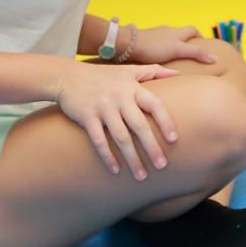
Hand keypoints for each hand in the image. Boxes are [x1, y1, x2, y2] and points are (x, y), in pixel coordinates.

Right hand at [55, 61, 180, 179]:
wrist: (67, 76)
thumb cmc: (102, 76)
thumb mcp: (129, 70)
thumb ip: (153, 71)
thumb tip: (178, 74)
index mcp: (132, 88)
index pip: (155, 105)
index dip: (165, 122)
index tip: (174, 140)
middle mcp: (120, 98)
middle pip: (139, 125)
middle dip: (152, 147)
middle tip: (162, 165)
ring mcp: (103, 108)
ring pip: (121, 137)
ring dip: (132, 158)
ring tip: (142, 176)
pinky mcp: (87, 117)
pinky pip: (99, 140)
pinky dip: (107, 156)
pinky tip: (116, 170)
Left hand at [126, 25, 217, 65]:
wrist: (127, 45)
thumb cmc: (154, 47)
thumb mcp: (178, 50)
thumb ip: (196, 53)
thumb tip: (214, 58)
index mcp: (177, 32)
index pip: (192, 30)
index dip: (199, 36)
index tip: (203, 45)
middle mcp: (167, 31)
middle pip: (181, 33)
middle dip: (187, 41)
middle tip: (190, 53)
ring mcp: (154, 35)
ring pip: (168, 38)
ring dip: (173, 45)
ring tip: (174, 59)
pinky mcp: (144, 41)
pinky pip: (157, 44)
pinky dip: (161, 49)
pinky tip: (158, 59)